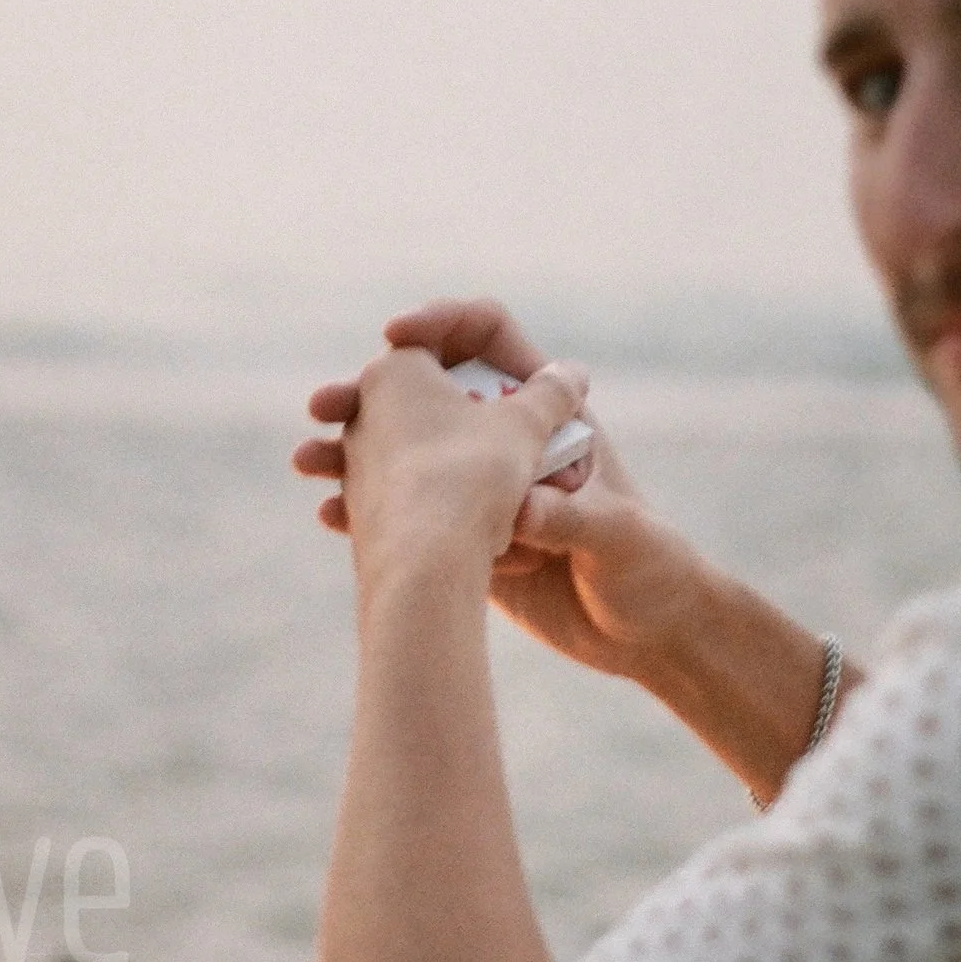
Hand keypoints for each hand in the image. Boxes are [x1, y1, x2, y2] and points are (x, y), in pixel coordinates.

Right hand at [295, 300, 717, 685]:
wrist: (646, 637)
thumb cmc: (653, 569)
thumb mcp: (621, 537)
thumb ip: (577, 518)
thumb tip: (523, 510)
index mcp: (551, 414)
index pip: (489, 338)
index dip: (442, 324)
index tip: (396, 335)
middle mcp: (508, 442)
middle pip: (428, 390)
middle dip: (370, 390)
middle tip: (325, 402)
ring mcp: (479, 490)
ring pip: (403, 452)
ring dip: (351, 450)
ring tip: (308, 461)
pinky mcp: (462, 538)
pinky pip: (403, 514)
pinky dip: (363, 508)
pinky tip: (330, 516)